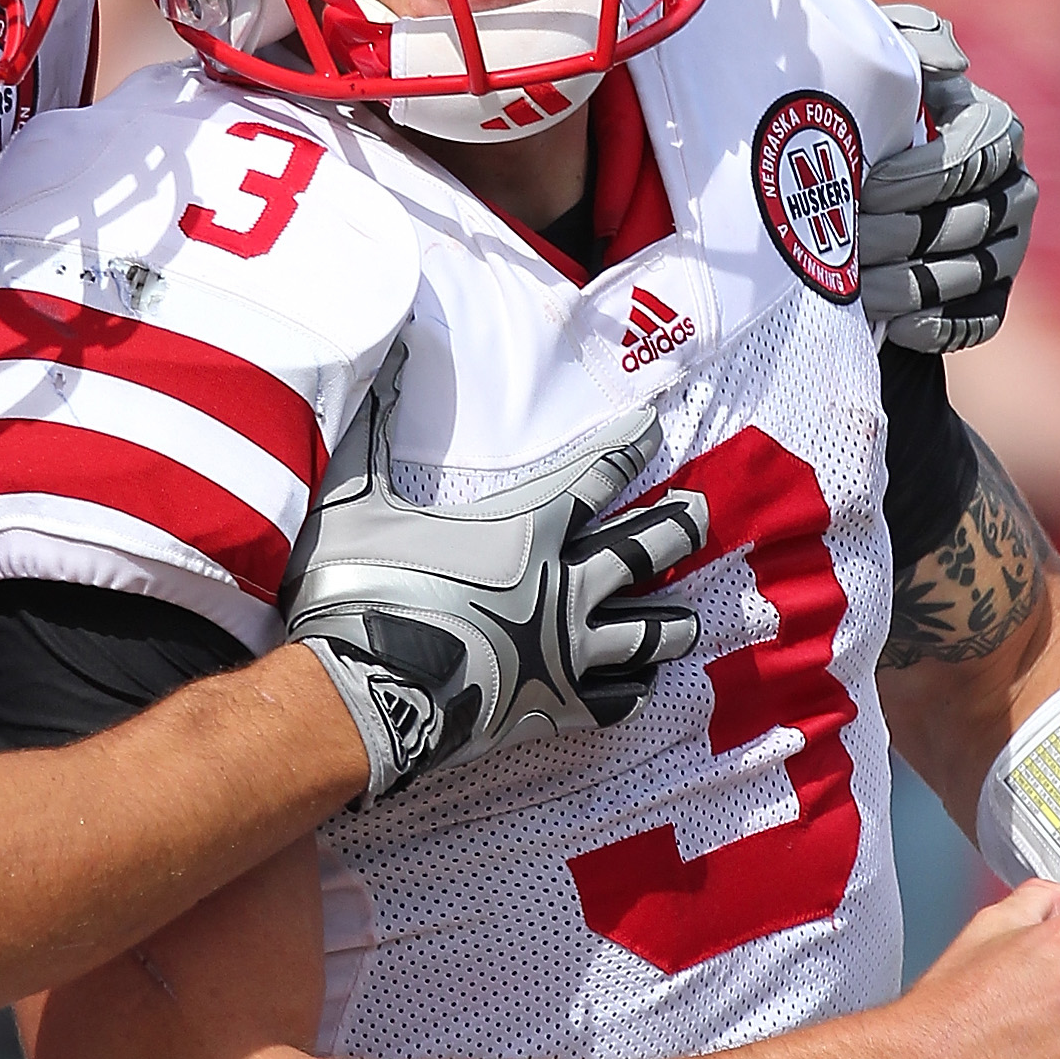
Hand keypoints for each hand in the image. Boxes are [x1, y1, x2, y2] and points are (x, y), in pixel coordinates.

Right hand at [284, 341, 708, 798]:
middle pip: (644, 549)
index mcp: (526, 529)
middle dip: (679, 526)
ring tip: (692, 617)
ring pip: (647, 631)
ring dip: (674, 620)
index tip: (654, 426)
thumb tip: (388, 352)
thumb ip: (374, 430)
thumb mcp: (357, 501)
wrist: (364, 695)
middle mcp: (564, 586)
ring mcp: (567, 651)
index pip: (595, 474)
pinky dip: (635, 688)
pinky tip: (645, 684)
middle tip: (703, 513)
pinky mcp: (557, 706)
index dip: (628, 447)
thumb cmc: (360, 593)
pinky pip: (617, 698)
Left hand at [860, 5, 1036, 353]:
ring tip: (857, 289)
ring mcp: (1010, 250)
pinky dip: (937, 324)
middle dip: (903, 234)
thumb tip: (955, 67)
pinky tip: (894, 326)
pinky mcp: (995, 300)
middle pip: (970, 221)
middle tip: (849, 243)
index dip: (923, 175)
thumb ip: (915, 42)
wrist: (853, 193)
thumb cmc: (867, 114)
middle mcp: (1016, 192)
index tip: (868, 186)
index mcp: (997, 133)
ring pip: (971, 272)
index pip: (978, 155)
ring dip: (912, 284)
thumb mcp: (886, 62)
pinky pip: (979, 320)